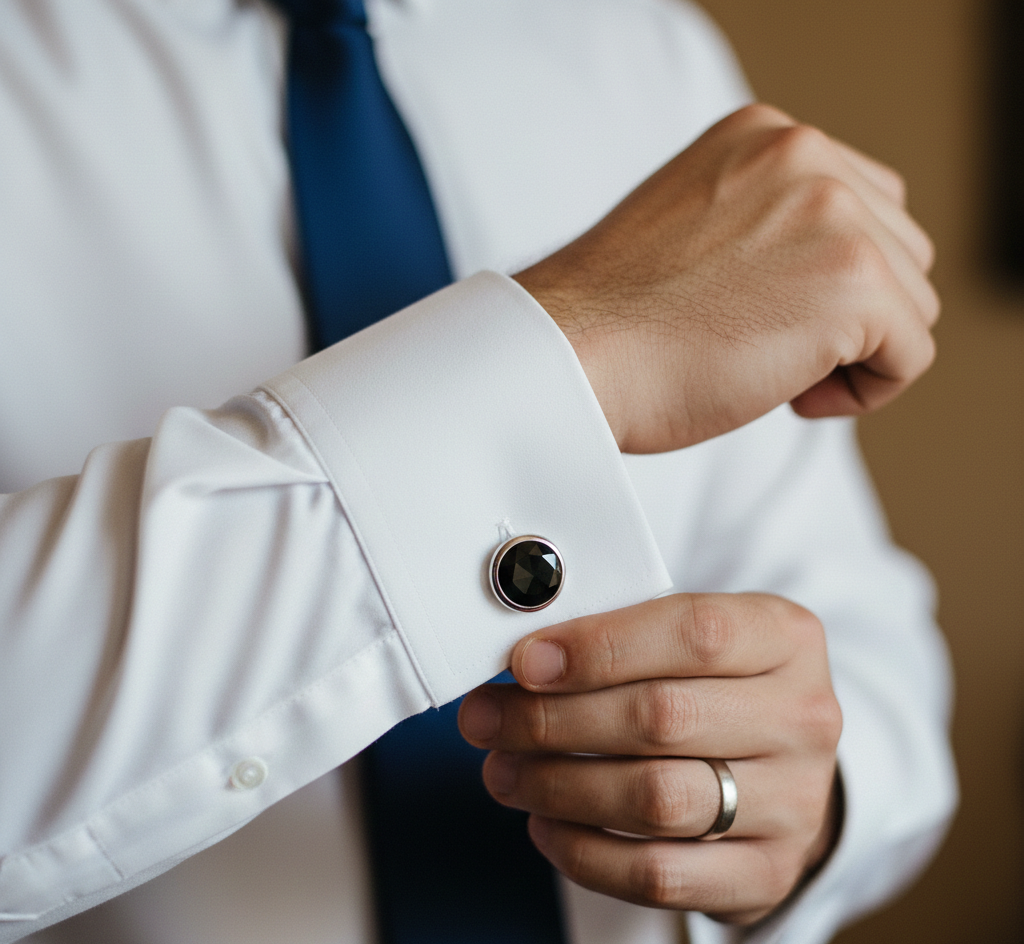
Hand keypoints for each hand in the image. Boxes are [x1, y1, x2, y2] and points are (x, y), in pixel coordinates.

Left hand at [458, 593, 842, 924]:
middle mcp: (802, 719)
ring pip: (656, 799)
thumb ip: (620, 635)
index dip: (599, 648)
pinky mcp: (766, 872)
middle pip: (663, 718)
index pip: (693, 633)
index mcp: (785, 638)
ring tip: (504, 771)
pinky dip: (585, 852)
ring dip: (557, 786)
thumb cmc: (716, 684)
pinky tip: (545, 824)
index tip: (525, 663)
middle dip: (553, 720)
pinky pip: (659, 875)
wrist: (782, 761)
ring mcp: (794, 802)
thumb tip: (525, 659)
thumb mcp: (688, 635)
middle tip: (488, 719)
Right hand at [514, 104, 938, 453]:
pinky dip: (864, 392)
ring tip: (771, 366)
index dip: (827, 278)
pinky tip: (790, 395)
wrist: (569, 356)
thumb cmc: (612, 321)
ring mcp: (833, 214)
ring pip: (912, 304)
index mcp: (762, 137)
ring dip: (854, 351)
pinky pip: (911, 356)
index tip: (764, 314)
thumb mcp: (694, 230)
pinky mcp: (853, 283)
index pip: (862, 204)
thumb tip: (825, 271)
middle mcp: (805, 156)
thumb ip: (764, 222)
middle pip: (900, 250)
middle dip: (847, 313)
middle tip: (763, 344)